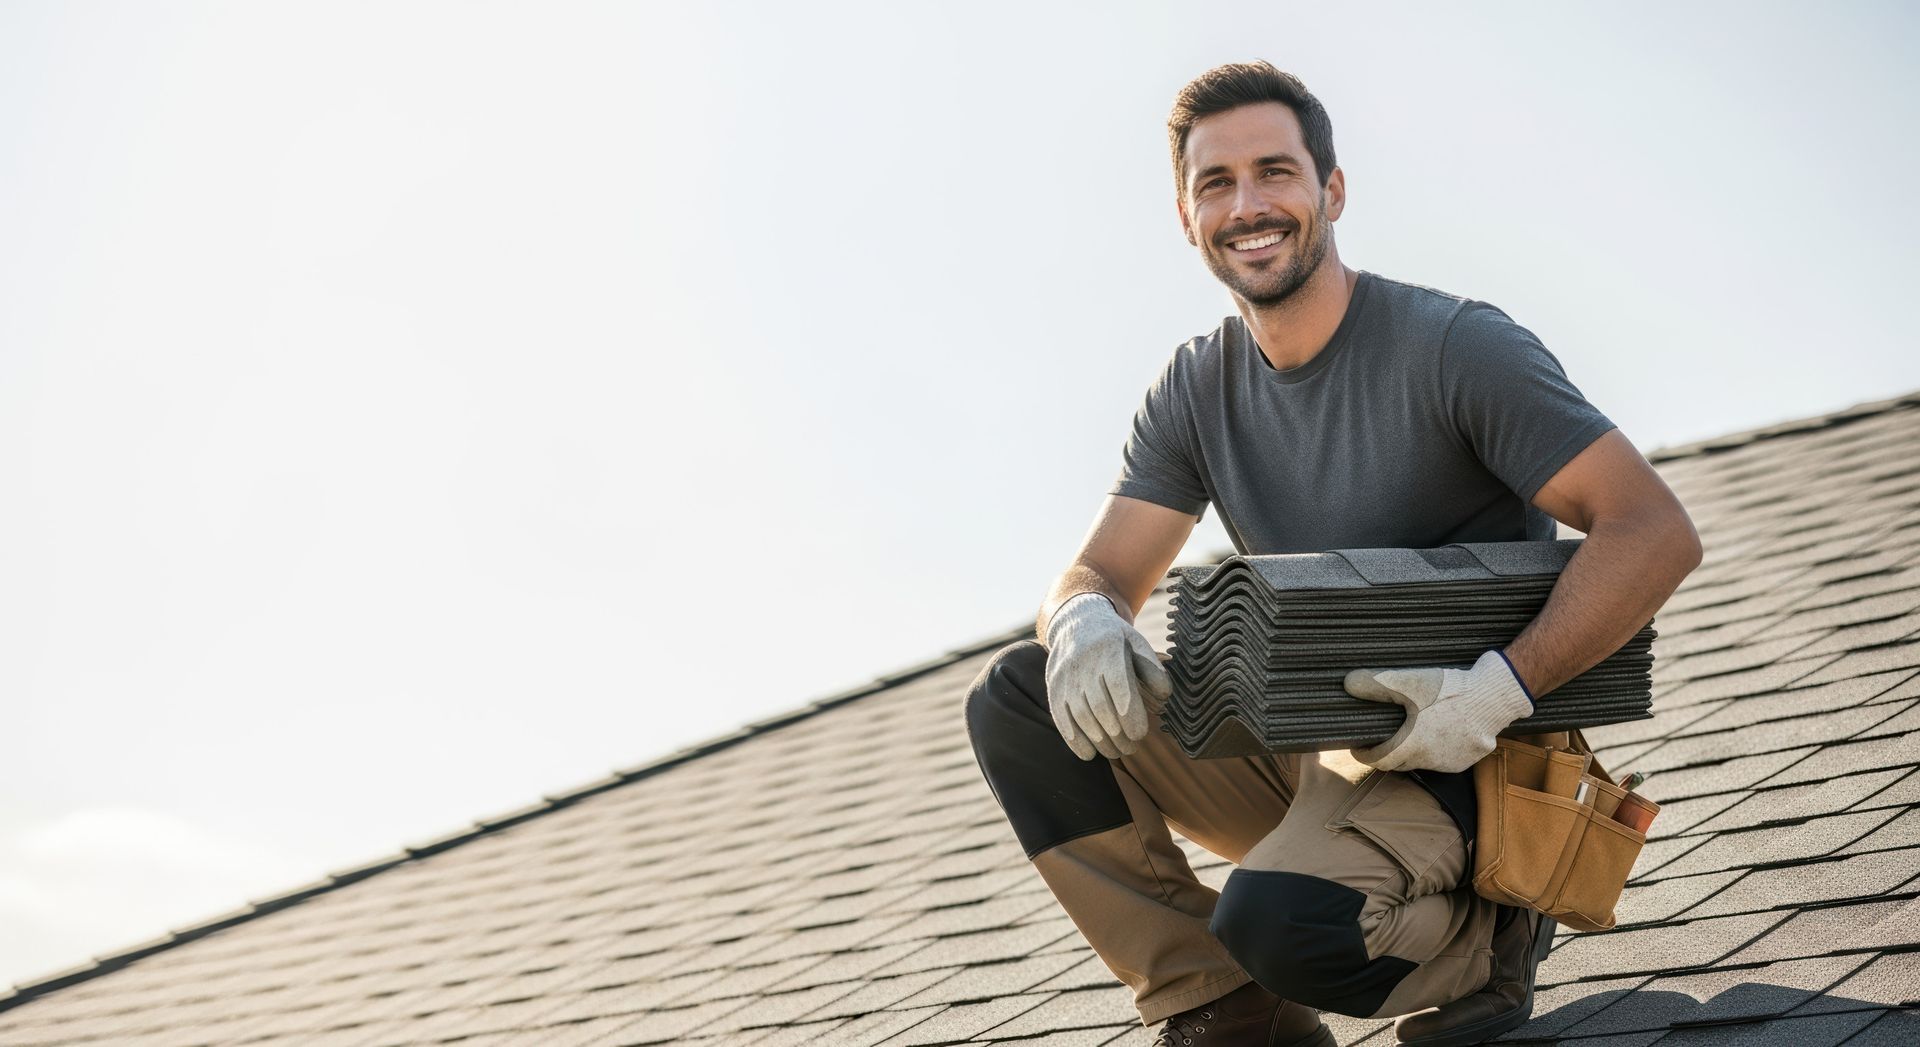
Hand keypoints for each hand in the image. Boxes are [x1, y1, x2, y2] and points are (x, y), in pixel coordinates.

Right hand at [1043, 592, 1173, 759]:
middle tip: (1131, 748)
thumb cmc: (1115, 639)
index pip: (1118, 686)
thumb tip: (1164, 695)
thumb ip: (1152, 668)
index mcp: (1108, 647)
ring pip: (1081, 715)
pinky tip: (1089, 754)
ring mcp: (1065, 676)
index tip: (1140, 734)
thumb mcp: (1137, 644)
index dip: (1130, 714)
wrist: (1076, 622)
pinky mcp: (1053, 688)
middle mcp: (1083, 662)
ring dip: (1099, 740)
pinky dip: (1074, 739)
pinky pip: (1061, 717)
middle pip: (1100, 706)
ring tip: (1116, 752)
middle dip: (1117, 733)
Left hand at [1342, 649, 1534, 772]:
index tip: (1359, 747)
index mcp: (1412, 746)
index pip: (1380, 761)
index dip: (1366, 755)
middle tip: (1384, 734)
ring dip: (1414, 750)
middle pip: (1400, 762)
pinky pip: (1445, 758)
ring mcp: (1451, 762)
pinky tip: (1440, 729)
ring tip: (1414, 728)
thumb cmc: (1450, 690)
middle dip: (1388, 751)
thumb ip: (1376, 684)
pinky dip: (1437, 748)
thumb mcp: (1409, 681)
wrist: (1494, 695)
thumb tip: (1348, 683)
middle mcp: (1430, 760)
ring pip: (1423, 761)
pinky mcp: (1469, 759)